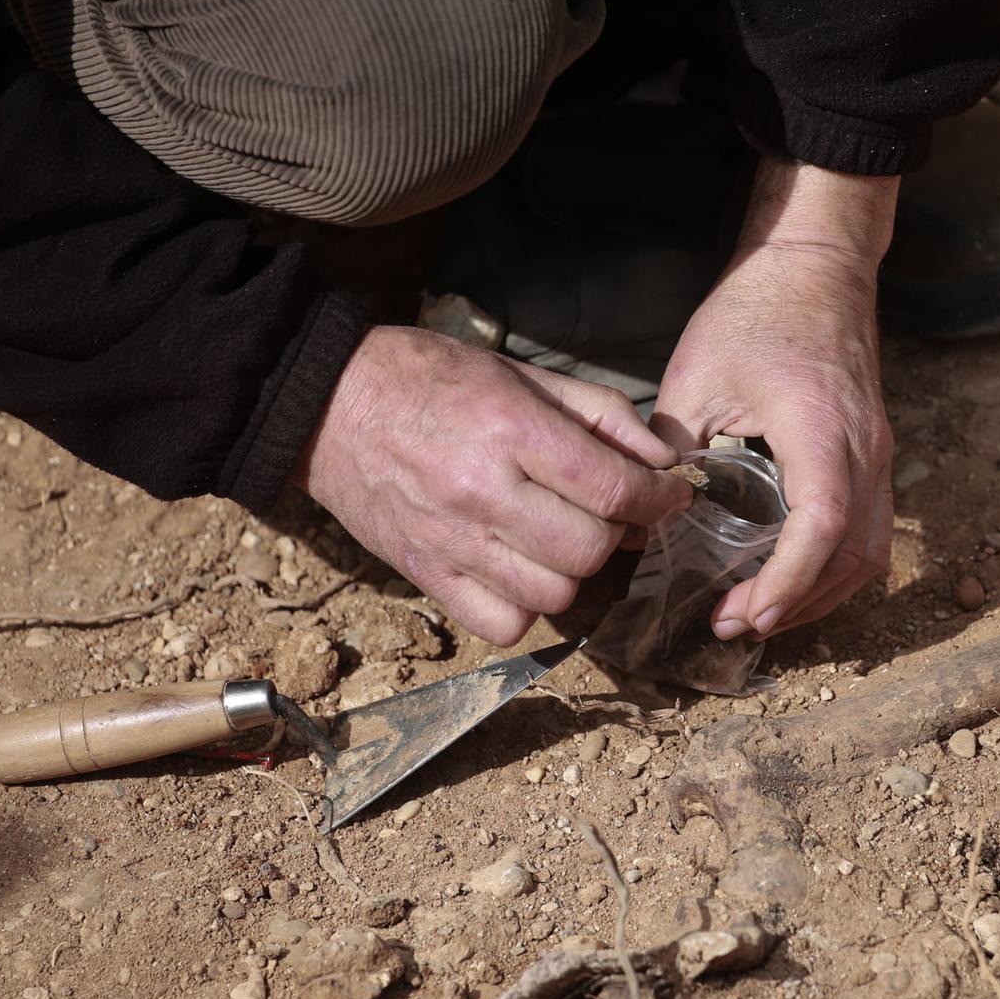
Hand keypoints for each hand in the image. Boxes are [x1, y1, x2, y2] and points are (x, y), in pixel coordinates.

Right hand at [297, 326, 692, 644]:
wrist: (329, 404)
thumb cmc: (430, 379)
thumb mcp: (523, 374)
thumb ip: (600, 414)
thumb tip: (663, 460)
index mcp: (510, 431)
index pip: (613, 489)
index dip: (659, 499)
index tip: (670, 495)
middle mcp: (482, 493)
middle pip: (589, 549)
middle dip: (618, 533)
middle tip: (610, 512)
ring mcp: (451, 542)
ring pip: (554, 594)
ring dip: (574, 571)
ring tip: (561, 537)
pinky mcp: (426, 575)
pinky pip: (503, 625)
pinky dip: (525, 607)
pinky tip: (520, 570)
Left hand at [652, 160, 896, 638]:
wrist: (814, 266)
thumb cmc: (754, 311)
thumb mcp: (696, 373)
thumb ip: (675, 446)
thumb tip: (648, 512)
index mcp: (819, 426)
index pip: (823, 522)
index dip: (788, 578)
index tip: (746, 613)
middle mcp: (863, 447)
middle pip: (854, 554)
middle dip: (797, 602)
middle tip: (735, 625)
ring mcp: (877, 452)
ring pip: (868, 551)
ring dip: (819, 594)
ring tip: (758, 614)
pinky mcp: (873, 455)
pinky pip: (867, 531)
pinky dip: (832, 568)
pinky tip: (787, 579)